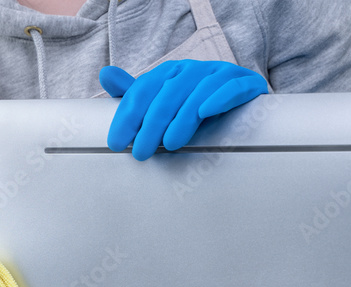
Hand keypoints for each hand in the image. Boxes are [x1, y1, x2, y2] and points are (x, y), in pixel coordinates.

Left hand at [100, 60, 267, 159]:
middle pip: (167, 94)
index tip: (117, 143)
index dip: (127, 116)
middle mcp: (193, 69)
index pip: (143, 90)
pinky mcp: (244, 82)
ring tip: (170, 144)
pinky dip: (219, 98)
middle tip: (141, 152)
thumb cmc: (195, 105)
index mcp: (170, 72)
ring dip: (181, 119)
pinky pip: (232, 88)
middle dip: (151, 125)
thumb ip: (135, 94)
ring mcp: (219, 74)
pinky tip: (205, 113)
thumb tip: (105, 75)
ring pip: (197, 92)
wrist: (241, 99)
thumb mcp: (162, 101)